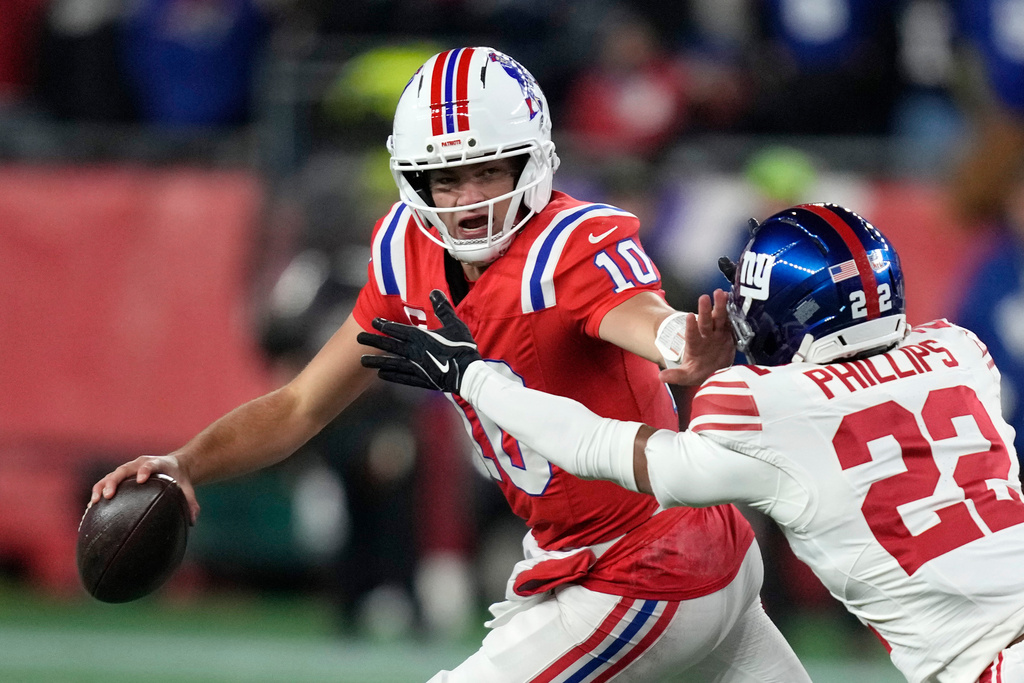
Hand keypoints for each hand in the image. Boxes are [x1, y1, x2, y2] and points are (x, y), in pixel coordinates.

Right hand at [90, 453, 199, 524]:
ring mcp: (127, 470)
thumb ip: (190, 501)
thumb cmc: (179, 478)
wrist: (174, 465)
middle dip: (114, 481)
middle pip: (123, 470)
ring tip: (94, 503)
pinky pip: (105, 484)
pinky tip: (90, 511)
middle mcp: (138, 465)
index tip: (140, 479)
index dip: (144, 470)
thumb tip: (193, 520)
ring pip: (110, 476)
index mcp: (157, 463)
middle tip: (108, 495)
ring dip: (101, 488)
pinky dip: (97, 495)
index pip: (149, 464)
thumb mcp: (186, 488)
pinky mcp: (120, 478)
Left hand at [358, 290, 481, 392]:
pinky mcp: (421, 380)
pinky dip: (391, 376)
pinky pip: (402, 378)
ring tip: (362, 361)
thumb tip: (434, 292)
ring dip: (376, 361)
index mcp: (422, 337)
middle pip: (390, 345)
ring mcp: (416, 367)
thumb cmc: (462, 348)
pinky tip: (381, 375)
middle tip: (358, 338)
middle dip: (373, 341)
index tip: (373, 321)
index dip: (385, 325)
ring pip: (392, 363)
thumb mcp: (455, 324)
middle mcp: (415, 352)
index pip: (398, 330)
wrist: (468, 375)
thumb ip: (443, 308)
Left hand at [659, 289, 734, 385]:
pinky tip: (733, 300)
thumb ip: (676, 376)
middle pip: (705, 322)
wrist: (714, 369)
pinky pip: (731, 322)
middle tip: (704, 297)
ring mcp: (717, 333)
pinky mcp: (728, 334)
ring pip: (719, 318)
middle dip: (704, 311)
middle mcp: (705, 336)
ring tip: (720, 293)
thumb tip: (661, 377)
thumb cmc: (699, 371)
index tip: (689, 316)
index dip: (691, 326)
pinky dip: (733, 312)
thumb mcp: (687, 376)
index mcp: (694, 346)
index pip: (692, 335)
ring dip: (720, 306)